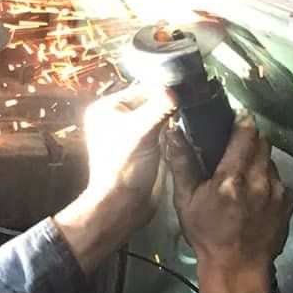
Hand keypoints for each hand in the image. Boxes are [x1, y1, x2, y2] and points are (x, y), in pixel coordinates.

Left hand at [55, 82, 171, 270]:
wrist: (124, 204)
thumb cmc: (124, 168)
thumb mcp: (141, 131)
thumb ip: (158, 108)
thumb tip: (174, 92)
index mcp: (107, 108)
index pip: (142, 89)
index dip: (162, 93)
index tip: (182, 98)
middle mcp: (118, 118)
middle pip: (152, 101)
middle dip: (168, 107)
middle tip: (185, 111)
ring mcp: (133, 133)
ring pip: (160, 116)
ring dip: (173, 120)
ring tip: (184, 124)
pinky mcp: (146, 147)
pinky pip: (164, 132)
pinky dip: (173, 133)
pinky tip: (181, 136)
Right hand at [168, 118, 292, 292]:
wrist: (238, 269)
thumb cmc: (208, 236)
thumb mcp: (186, 201)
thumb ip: (181, 163)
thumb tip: (173, 131)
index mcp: (232, 178)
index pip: (246, 132)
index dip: (241, 121)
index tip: (235, 119)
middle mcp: (260, 181)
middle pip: (263, 142)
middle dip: (250, 141)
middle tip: (235, 151)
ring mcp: (279, 192)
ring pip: (271, 161)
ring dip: (259, 163)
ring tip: (243, 180)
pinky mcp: (289, 203)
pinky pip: (280, 181)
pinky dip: (269, 182)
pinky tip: (255, 197)